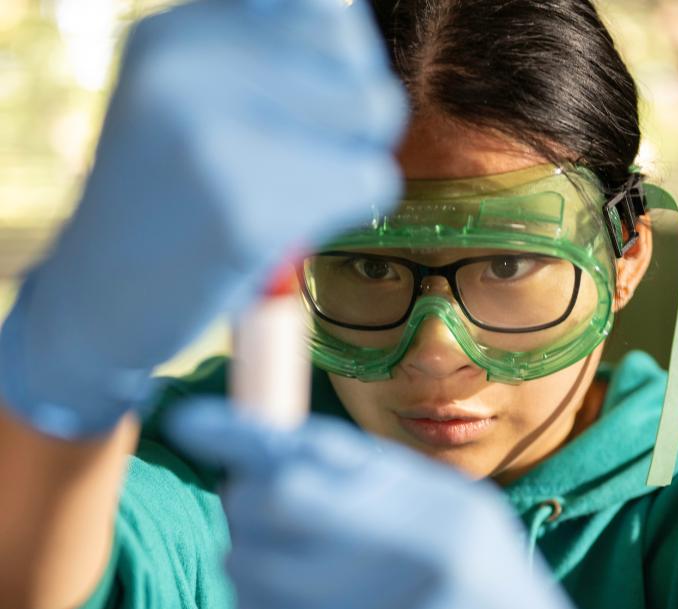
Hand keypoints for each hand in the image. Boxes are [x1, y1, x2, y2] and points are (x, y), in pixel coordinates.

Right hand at [0, 0, 404, 437]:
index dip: (336, 67)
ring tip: (283, 197)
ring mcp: (214, 139)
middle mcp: (189, 66)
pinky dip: (342, 212)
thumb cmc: (162, 205)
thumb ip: (260, 59)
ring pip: (375, 112)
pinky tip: (281, 232)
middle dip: (352, 117)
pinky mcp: (245, 214)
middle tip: (296, 165)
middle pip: (358, 56)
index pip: (326, 10)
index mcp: (175, 34)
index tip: (300, 116)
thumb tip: (348, 31)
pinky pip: (370, 180)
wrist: (96, 304)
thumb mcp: (184, 100)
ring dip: (350, 165)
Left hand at [168, 399, 629, 608]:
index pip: (311, 463)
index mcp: (440, 518)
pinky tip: (283, 595)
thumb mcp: (468, 519)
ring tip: (271, 549)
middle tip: (253, 497)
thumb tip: (287, 445)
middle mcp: (407, 573)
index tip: (189, 420)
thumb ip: (383, 480)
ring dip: (244, 550)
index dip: (238, 437)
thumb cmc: (503, 599)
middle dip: (245, 496)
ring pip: (253, 571)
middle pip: (269, 511)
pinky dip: (256, 599)